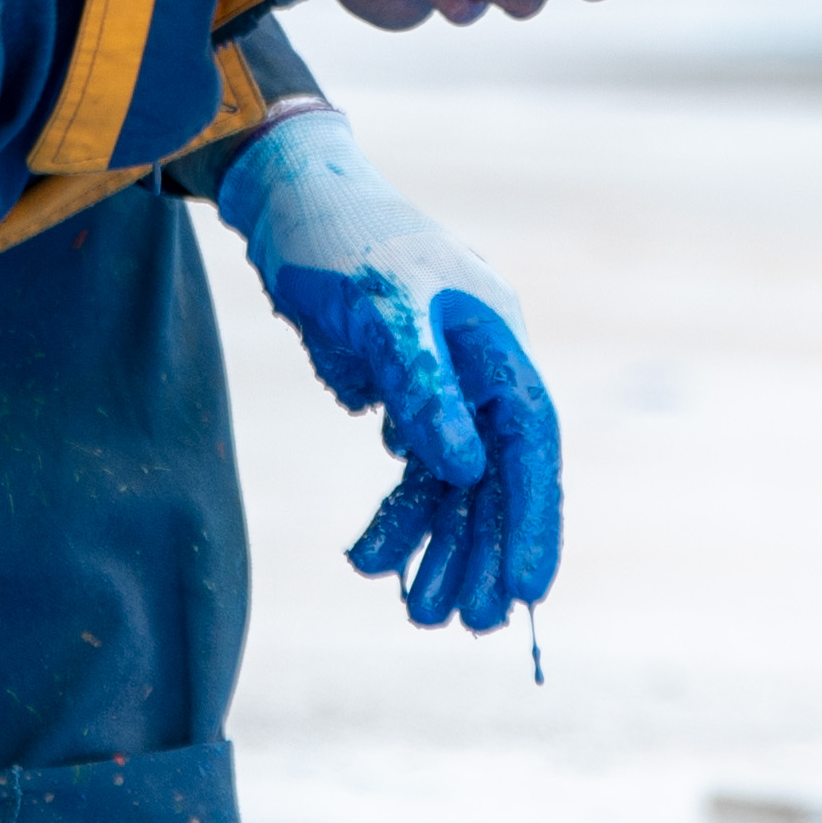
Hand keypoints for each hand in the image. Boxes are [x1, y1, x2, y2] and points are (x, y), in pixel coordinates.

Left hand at [221, 106, 561, 632]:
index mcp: (496, 342)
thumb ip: (425, 389)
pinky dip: (398, 515)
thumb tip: (467, 471)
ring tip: (420, 611)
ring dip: (438, 546)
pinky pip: (414, 471)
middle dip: (482, 551)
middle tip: (462, 622)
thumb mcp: (380, 309)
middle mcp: (481, 369)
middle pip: (497, 477)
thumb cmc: (341, 239)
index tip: (527, 589)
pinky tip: (373, 557)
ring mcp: (445, 386)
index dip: (535, 518)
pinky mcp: (405, 395)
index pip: (532, 444)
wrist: (286, 199)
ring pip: (455, 484)